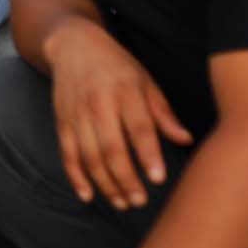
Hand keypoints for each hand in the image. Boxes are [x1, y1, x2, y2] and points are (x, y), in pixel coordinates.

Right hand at [46, 19, 192, 208]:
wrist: (73, 45)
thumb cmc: (117, 66)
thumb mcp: (145, 81)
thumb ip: (163, 113)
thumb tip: (185, 139)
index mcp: (125, 90)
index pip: (138, 127)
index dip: (148, 154)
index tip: (158, 178)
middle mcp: (98, 103)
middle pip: (111, 147)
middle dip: (125, 178)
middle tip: (139, 200)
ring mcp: (76, 114)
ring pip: (89, 156)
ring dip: (104, 183)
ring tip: (122, 202)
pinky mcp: (61, 121)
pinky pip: (67, 154)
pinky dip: (75, 176)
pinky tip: (87, 195)